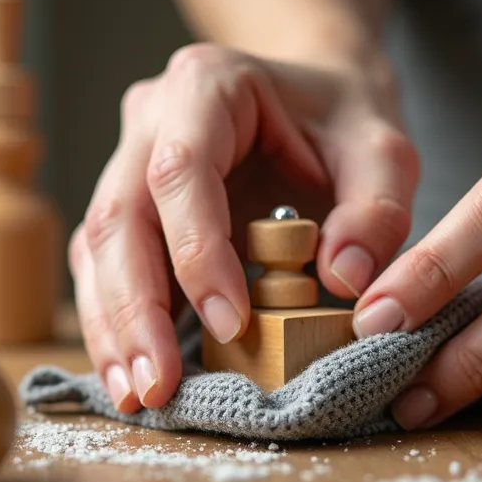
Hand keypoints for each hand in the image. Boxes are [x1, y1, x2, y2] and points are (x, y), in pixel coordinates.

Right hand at [71, 43, 418, 411]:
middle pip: (119, 215)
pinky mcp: (127, 208)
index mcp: (207, 84)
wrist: (314, 98)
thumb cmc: (344, 122)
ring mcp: (127, 162)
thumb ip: (378, 210)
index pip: (181, 170)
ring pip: (96, 247)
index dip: (197, 250)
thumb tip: (344, 282)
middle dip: (135, 309)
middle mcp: (149, 118)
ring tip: (137, 396)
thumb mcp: (385, 151)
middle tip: (157, 385)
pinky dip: (115, 325)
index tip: (232, 322)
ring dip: (113, 328)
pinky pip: (103, 268)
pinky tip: (132, 376)